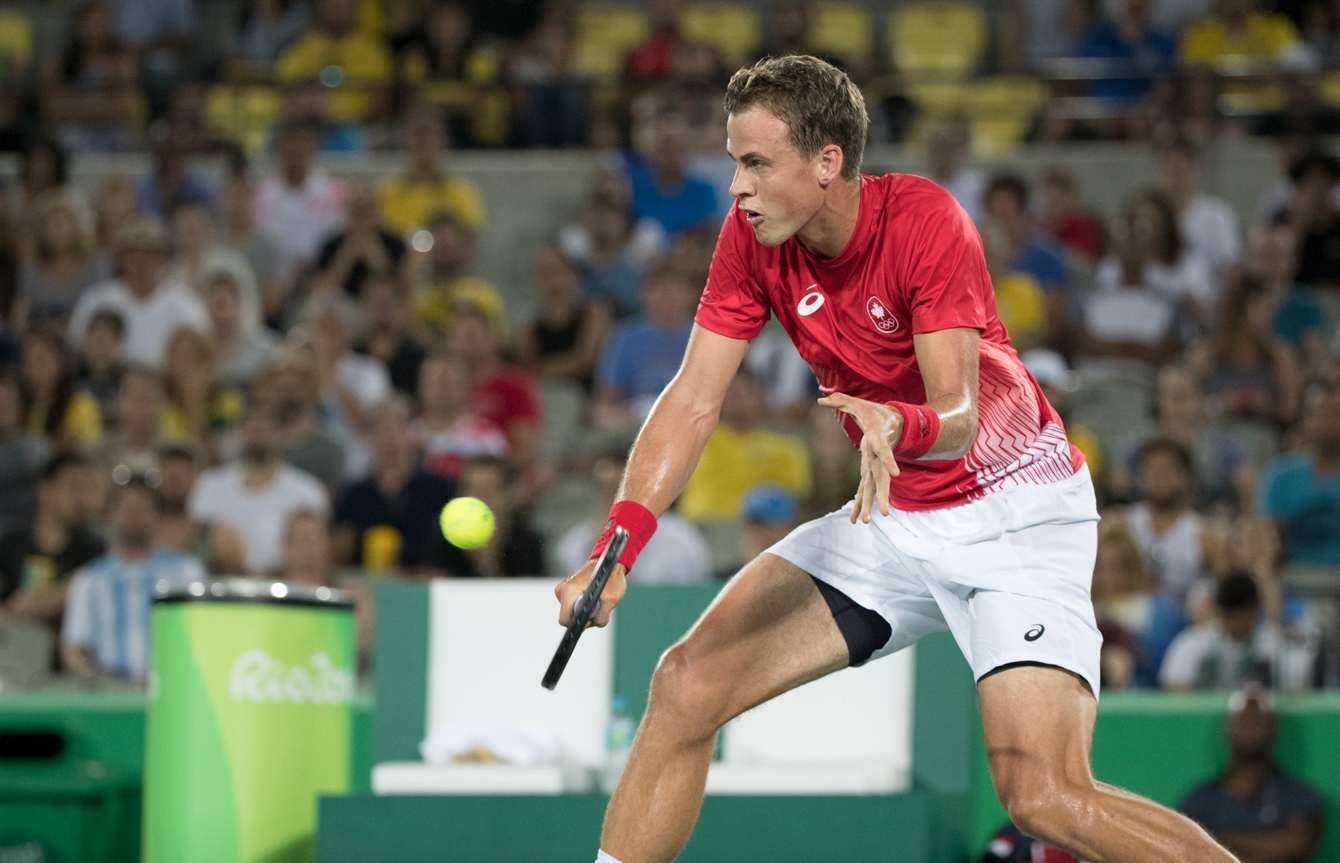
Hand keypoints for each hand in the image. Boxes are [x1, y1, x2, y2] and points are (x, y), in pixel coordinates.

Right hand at [555, 558, 626, 628]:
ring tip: (598, 599)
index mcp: (568, 592)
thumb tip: (592, 623)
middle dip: (586, 617)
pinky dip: (586, 606)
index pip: (565, 620)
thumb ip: (601, 616)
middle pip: (570, 618)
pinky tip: (594, 597)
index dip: (579, 623)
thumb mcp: (612, 599)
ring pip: (574, 613)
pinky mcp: (567, 591)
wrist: (609, 563)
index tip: (592, 614)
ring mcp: (563, 591)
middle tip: (599, 606)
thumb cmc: (610, 578)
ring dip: (587, 611)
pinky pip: (575, 607)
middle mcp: (562, 591)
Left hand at [817, 392, 900, 523]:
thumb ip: (840, 401)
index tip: (896, 474)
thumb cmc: (876, 414)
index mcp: (878, 440)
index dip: (889, 461)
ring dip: (867, 505)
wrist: (893, 424)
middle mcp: (878, 458)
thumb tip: (820, 399)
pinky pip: (865, 490)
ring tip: (862, 522)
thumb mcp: (859, 403)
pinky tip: (854, 520)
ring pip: (873, 489)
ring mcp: (875, 467)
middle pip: (881, 479)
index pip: (884, 451)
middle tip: (883, 514)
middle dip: (881, 496)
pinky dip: (859, 504)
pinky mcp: (870, 473)